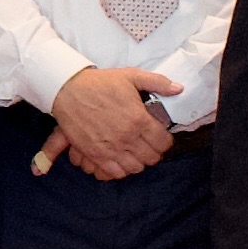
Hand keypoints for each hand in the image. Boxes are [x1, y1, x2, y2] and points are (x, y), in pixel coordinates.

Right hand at [45, 67, 178, 180]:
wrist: (69, 89)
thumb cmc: (100, 83)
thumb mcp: (131, 76)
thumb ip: (157, 82)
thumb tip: (178, 89)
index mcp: (139, 119)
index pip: (163, 142)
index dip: (165, 141)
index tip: (161, 137)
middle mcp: (127, 137)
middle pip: (151, 158)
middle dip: (154, 152)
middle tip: (149, 145)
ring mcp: (111, 148)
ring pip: (135, 168)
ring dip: (138, 162)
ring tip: (136, 153)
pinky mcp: (95, 154)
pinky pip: (115, 172)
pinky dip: (121, 169)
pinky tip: (121, 159)